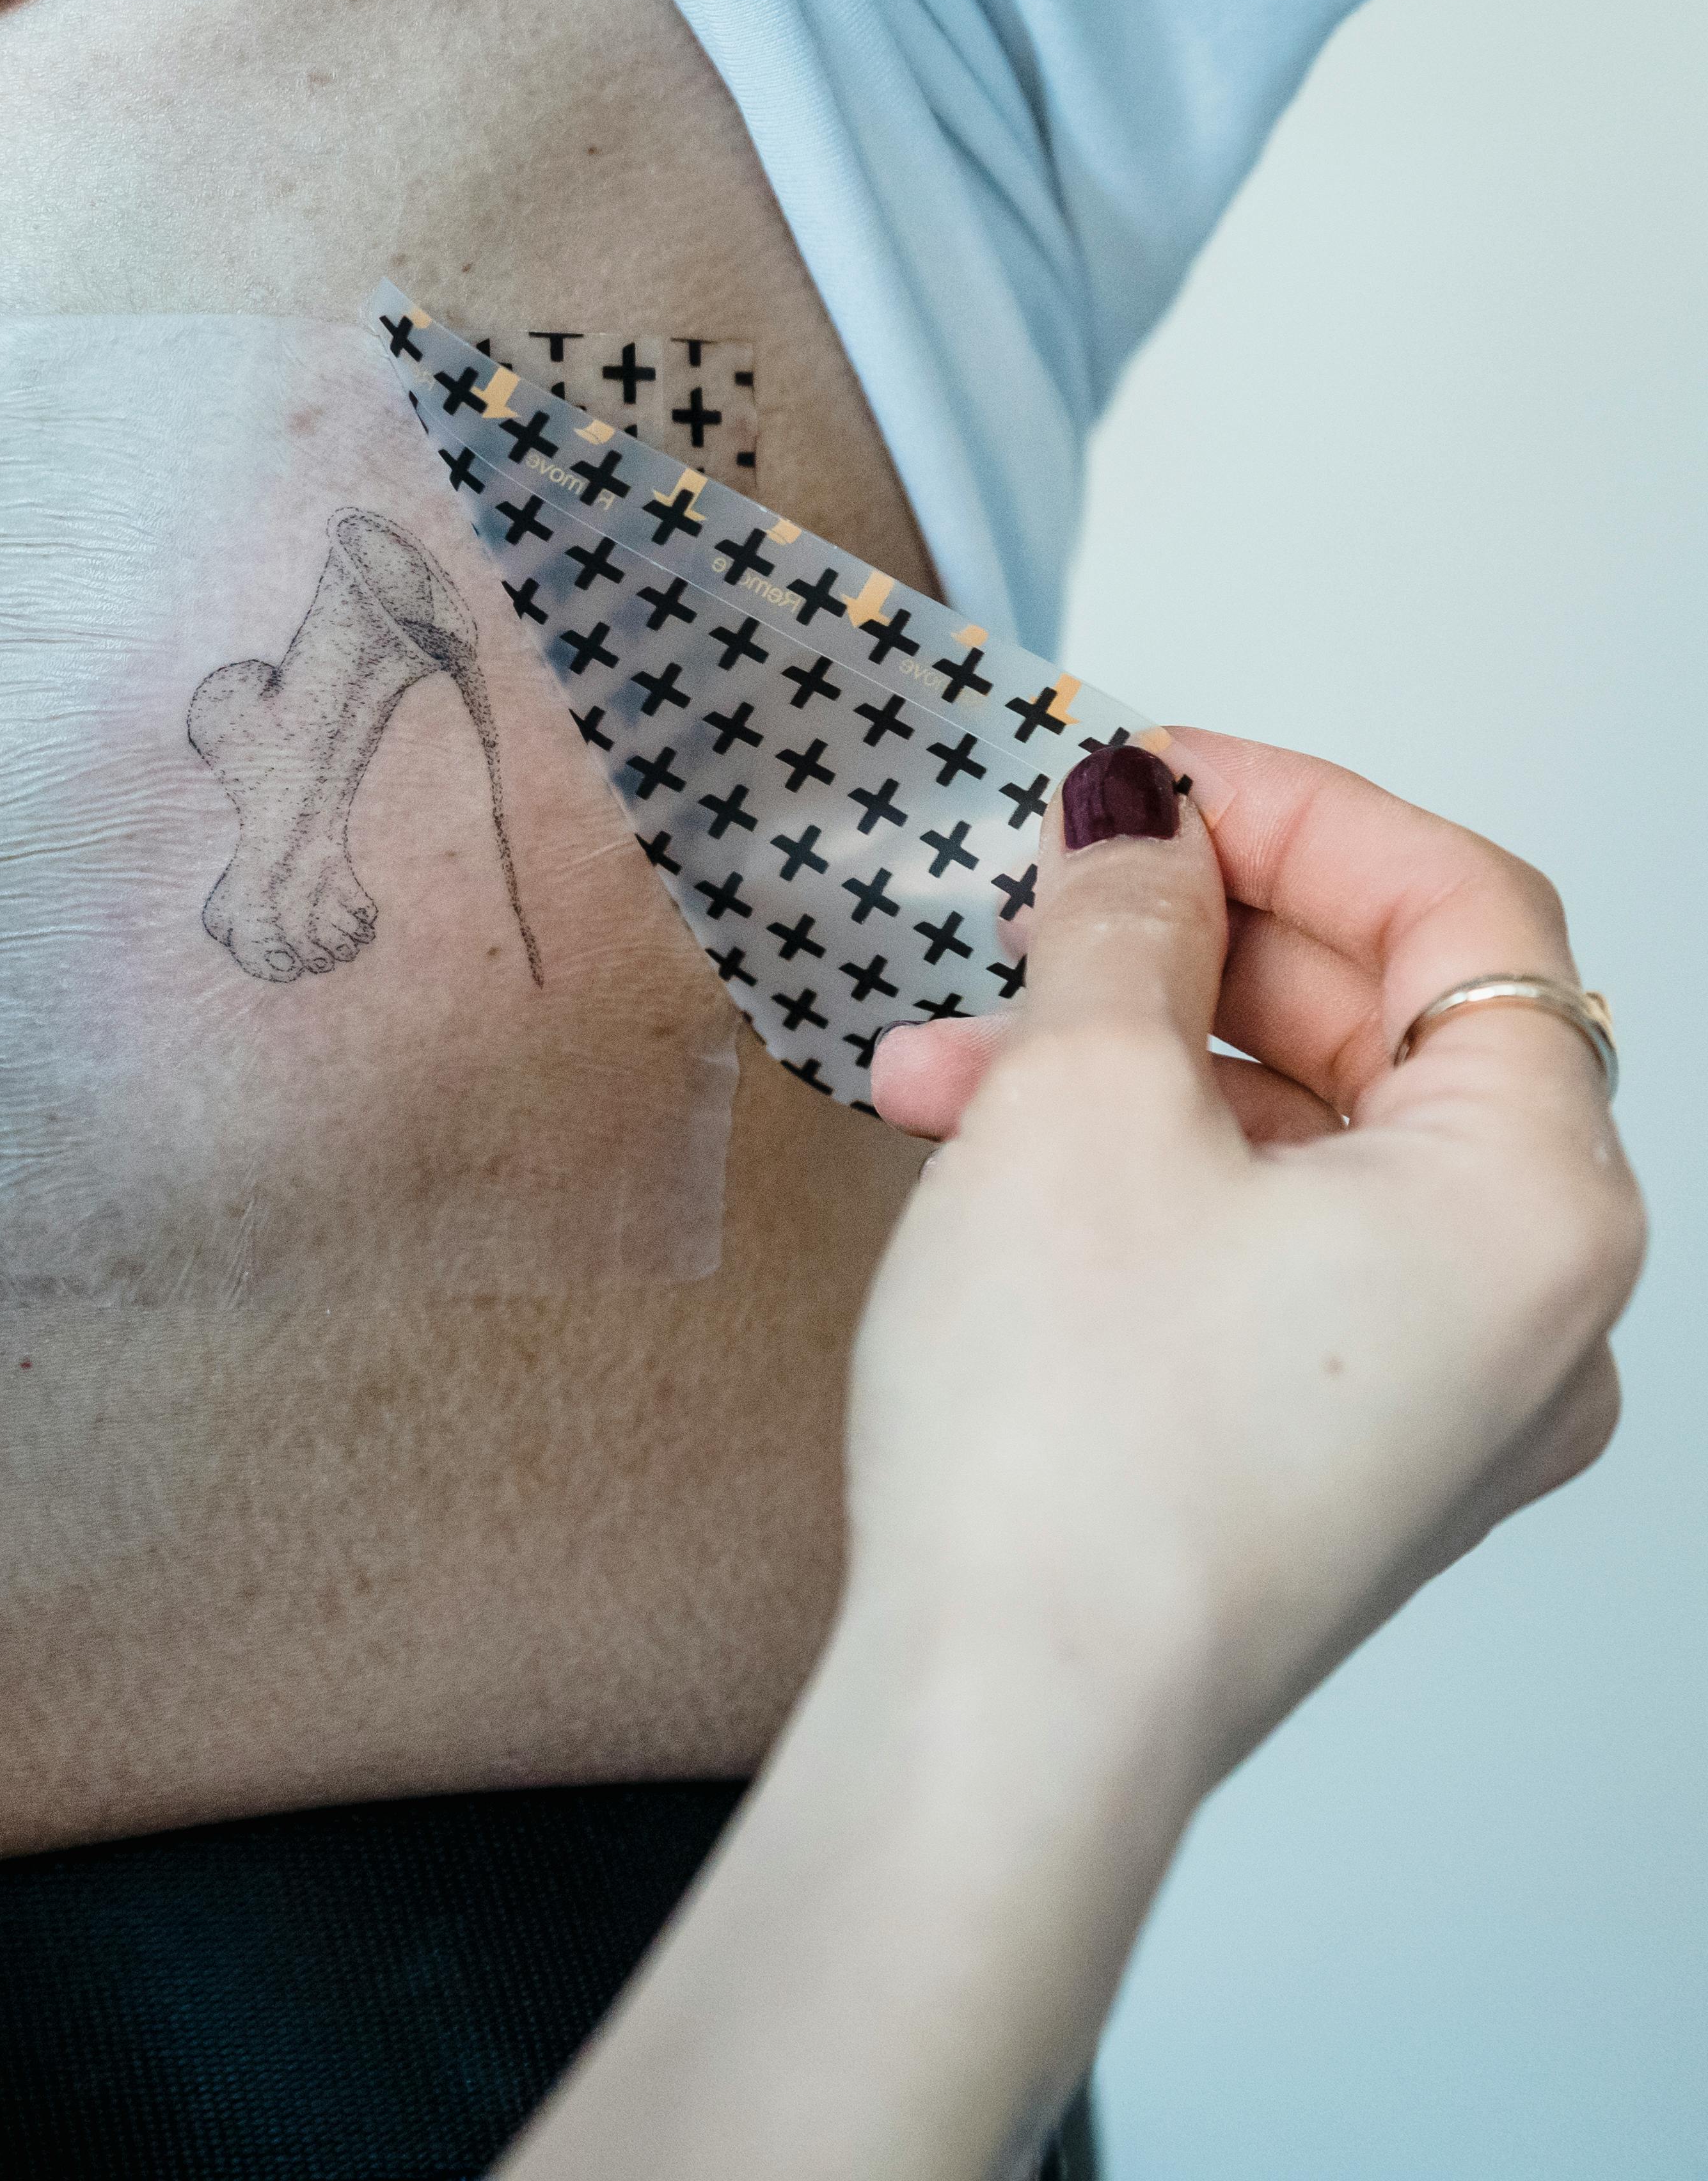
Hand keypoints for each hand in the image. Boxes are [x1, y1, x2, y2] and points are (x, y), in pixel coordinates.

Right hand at [498, 732, 1641, 2179]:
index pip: (1461, 910)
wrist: (1012, 1713)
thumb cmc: (1074, 1452)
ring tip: (947, 1057)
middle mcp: (1539, 1307)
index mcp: (1539, 1198)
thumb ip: (1118, 923)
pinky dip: (1149, 1180)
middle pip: (1391, 1028)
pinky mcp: (1341, 1458)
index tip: (1140, 774)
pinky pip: (1275, 1254)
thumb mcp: (1074, 1102)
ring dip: (1131, 1063)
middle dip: (1185, 943)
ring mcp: (1447, 1400)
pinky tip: (993, 1164)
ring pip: (1309, 1145)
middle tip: (1036, 895)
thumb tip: (1132, 826)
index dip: (1291, 808)